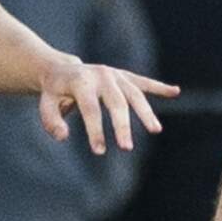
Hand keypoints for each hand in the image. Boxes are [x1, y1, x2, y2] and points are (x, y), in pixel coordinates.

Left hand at [37, 57, 174, 153]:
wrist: (61, 69)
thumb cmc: (55, 92)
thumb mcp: (46, 104)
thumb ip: (51, 121)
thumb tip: (63, 137)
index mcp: (81, 81)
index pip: (90, 108)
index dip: (95, 130)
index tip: (99, 151)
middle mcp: (101, 75)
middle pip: (116, 102)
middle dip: (123, 125)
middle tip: (126, 148)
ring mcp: (114, 75)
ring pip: (134, 93)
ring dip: (146, 112)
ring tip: (155, 131)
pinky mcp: (123, 76)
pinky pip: (143, 82)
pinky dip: (159, 87)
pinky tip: (175, 92)